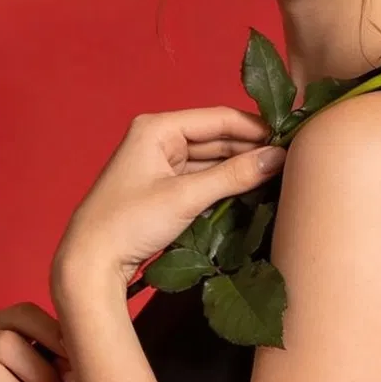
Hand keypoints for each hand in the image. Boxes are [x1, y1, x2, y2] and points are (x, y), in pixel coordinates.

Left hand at [52, 106, 286, 297]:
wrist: (90, 262)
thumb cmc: (129, 222)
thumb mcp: (186, 197)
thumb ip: (233, 176)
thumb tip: (278, 157)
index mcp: (157, 127)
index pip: (218, 118)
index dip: (255, 128)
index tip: (290, 139)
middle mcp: (158, 138)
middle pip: (215, 138)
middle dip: (250, 149)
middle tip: (290, 161)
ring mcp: (160, 163)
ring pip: (210, 160)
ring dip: (239, 169)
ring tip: (277, 176)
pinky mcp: (162, 188)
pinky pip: (201, 178)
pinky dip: (223, 184)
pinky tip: (250, 190)